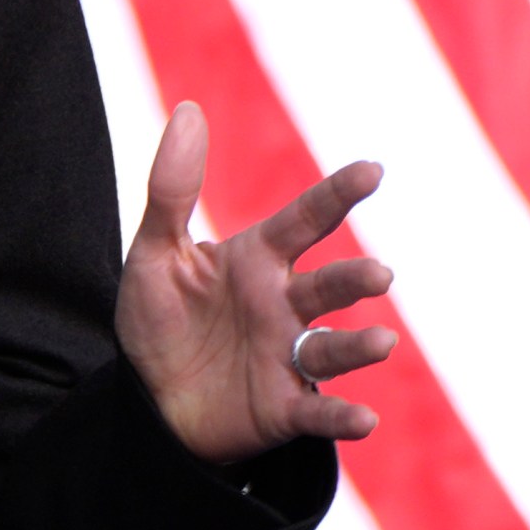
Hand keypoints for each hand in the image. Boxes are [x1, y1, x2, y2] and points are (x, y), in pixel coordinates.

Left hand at [116, 102, 396, 464]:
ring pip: (332, 348)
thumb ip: (173, 187)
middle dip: (354, 280)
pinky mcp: (283, 407)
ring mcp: (288, 356)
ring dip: (358, 347)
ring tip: (382, 341)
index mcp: (258, 259)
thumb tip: (189, 110)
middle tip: (379, 275)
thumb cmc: (162, 317)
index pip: (304, 220)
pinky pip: (318, 412)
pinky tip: (364, 419)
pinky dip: (342, 416)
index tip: (371, 170)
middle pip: (327, 287)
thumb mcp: (155, 251)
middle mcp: (283, 304)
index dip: (337, 195)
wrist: (147, 394)